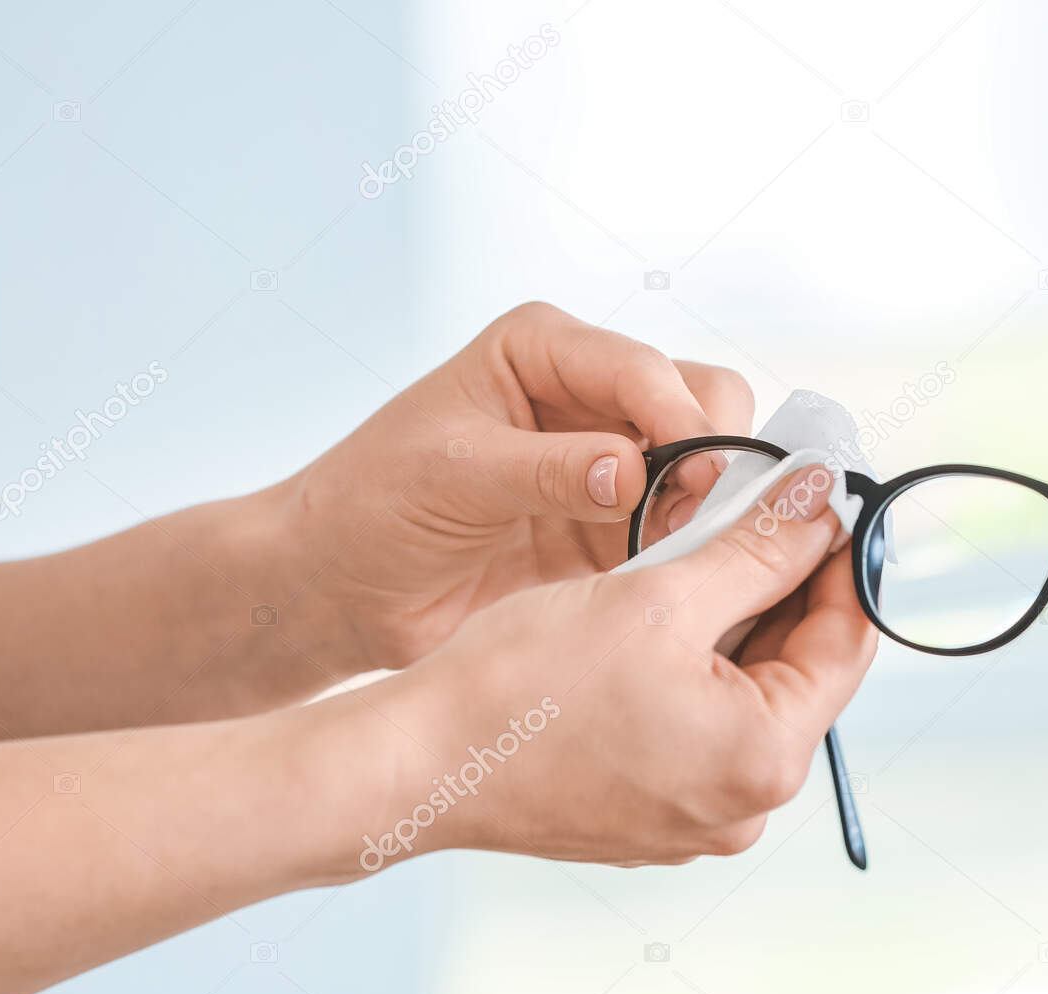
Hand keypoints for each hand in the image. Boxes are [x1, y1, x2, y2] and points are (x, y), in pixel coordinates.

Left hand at [279, 302, 754, 674]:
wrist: (339, 589)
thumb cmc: (369, 507)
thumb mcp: (455, 475)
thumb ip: (550, 470)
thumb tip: (635, 469)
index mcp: (541, 349)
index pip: (641, 369)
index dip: (679, 419)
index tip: (697, 474)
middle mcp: (584, 394)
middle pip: (696, 400)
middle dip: (708, 453)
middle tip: (694, 513)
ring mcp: (604, 460)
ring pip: (702, 463)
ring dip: (703, 503)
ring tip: (675, 547)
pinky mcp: (611, 525)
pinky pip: (679, 525)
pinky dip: (687, 544)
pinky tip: (667, 570)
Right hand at [339, 464, 875, 869]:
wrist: (421, 763)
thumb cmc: (521, 687)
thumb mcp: (658, 593)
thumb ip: (757, 547)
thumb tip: (818, 503)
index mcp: (763, 759)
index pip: (844, 643)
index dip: (837, 562)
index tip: (820, 504)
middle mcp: (744, 806)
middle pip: (798, 672)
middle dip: (781, 587)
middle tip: (758, 513)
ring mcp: (696, 818)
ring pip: (746, 696)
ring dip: (734, 623)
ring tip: (700, 552)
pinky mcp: (652, 814)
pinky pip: (701, 728)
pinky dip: (694, 670)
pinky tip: (660, 616)